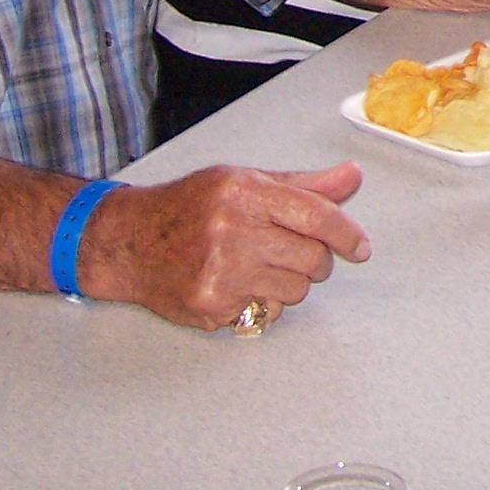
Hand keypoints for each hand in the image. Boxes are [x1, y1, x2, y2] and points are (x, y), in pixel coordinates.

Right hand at [82, 161, 369, 331]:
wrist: (130, 241)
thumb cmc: (189, 206)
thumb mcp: (243, 181)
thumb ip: (302, 186)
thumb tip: (351, 177)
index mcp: (244, 193)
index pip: (315, 214)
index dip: (346, 232)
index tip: (360, 247)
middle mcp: (232, 232)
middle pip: (311, 258)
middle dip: (315, 260)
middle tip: (295, 252)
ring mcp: (221, 274)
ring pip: (295, 291)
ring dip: (290, 283)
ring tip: (260, 265)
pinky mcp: (211, 307)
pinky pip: (266, 312)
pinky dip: (262, 301)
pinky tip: (238, 284)